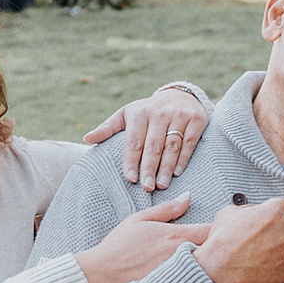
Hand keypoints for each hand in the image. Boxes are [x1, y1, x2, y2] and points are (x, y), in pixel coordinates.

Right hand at [74, 195, 209, 282]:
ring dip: (210, 266)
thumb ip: (167, 208)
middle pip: (216, 252)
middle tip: (217, 248)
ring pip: (208, 270)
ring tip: (207, 265)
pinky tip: (193, 281)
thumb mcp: (140, 219)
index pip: (212, 230)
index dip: (219, 229)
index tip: (218, 230)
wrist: (103, 276)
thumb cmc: (119, 246)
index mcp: (177, 236)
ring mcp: (181, 275)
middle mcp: (183, 256)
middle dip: (218, 249)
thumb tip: (188, 196)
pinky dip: (198, 281)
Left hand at [83, 86, 209, 191]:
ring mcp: (179, 115)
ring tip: (161, 185)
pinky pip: (189, 142)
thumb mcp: (127, 114)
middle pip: (153, 145)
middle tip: (146, 187)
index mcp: (140, 113)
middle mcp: (159, 113)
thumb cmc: (148, 111)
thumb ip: (108, 128)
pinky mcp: (196, 119)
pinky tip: (177, 173)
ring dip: (166, 167)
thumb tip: (87, 138)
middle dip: (149, 168)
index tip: (130, 179)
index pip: (134, 141)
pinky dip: (183, 159)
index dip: (131, 160)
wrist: (181, 95)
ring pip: (171, 146)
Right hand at [193, 197, 283, 282]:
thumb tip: (253, 212)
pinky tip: (259, 271)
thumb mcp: (230, 211)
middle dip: (275, 236)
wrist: (220, 271)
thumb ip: (249, 209)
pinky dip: (275, 272)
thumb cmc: (223, 241)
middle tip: (256, 244)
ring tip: (256, 259)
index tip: (258, 226)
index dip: (267, 219)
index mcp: (281, 209)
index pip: (280, 210)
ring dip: (277, 254)